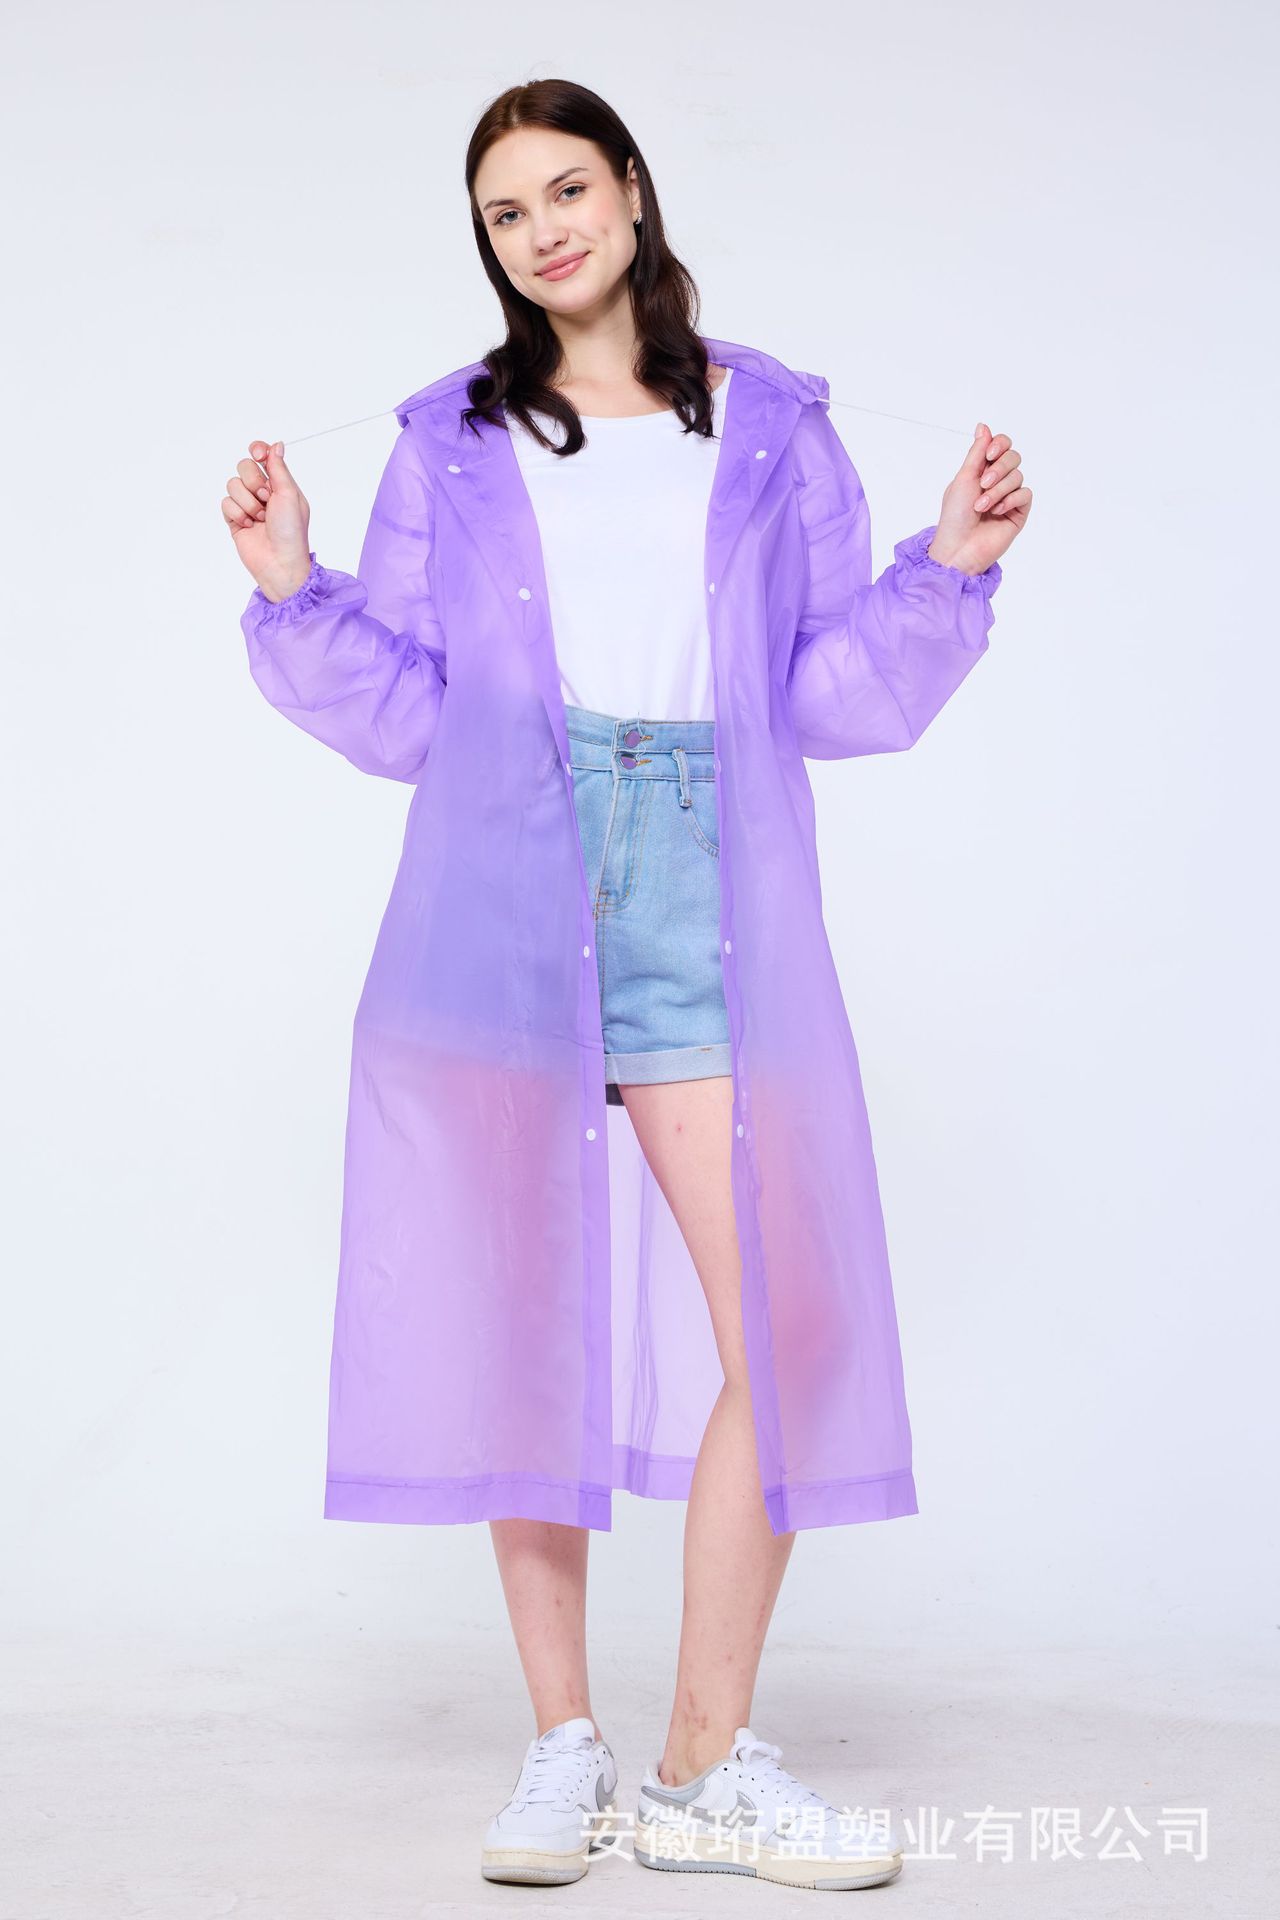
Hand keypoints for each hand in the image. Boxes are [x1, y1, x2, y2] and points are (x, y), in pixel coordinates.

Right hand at [221, 440, 312, 600]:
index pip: (263, 455)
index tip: (258, 456)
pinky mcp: (234, 519)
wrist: (279, 562)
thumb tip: (276, 444)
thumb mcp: (290, 494)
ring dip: (248, 502)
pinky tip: (249, 526)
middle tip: (267, 499)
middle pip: (244, 466)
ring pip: (232, 484)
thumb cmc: (291, 531)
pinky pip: (225, 502)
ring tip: (260, 518)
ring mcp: (247, 505)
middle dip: (254, 481)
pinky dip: (237, 514)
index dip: (257, 450)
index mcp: (280, 484)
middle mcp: (262, 492)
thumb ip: (279, 468)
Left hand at [928, 423, 1031, 573]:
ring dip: (998, 490)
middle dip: (998, 469)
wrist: (959, 547)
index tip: (989, 454)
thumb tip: (983, 426)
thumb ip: (977, 452)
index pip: (1001, 445)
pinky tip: (997, 512)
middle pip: (1013, 457)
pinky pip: (1025, 493)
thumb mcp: (964, 477)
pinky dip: (1010, 500)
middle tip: (982, 484)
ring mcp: (1009, 496)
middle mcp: (998, 481)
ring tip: (982, 507)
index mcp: (982, 470)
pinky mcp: (1019, 512)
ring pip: (1017, 476)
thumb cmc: (955, 516)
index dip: (999, 444)